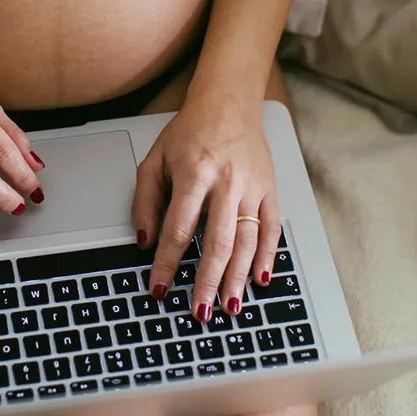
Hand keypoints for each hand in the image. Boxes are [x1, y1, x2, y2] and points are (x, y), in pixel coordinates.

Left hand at [132, 94, 281, 322]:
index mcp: (194, 175)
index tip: (159, 288)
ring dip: (238, 278)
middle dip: (207, 281)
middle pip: (218, 242)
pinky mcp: (269, 191)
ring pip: (247, 241)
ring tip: (229, 306)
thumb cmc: (189, 133)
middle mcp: (227, 184)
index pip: (178, 230)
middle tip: (200, 311)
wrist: (229, 104)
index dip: (166, 264)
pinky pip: (272, 229)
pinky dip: (268, 256)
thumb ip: (145, 202)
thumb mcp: (154, 160)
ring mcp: (252, 189)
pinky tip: (260, 279)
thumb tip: (144, 242)